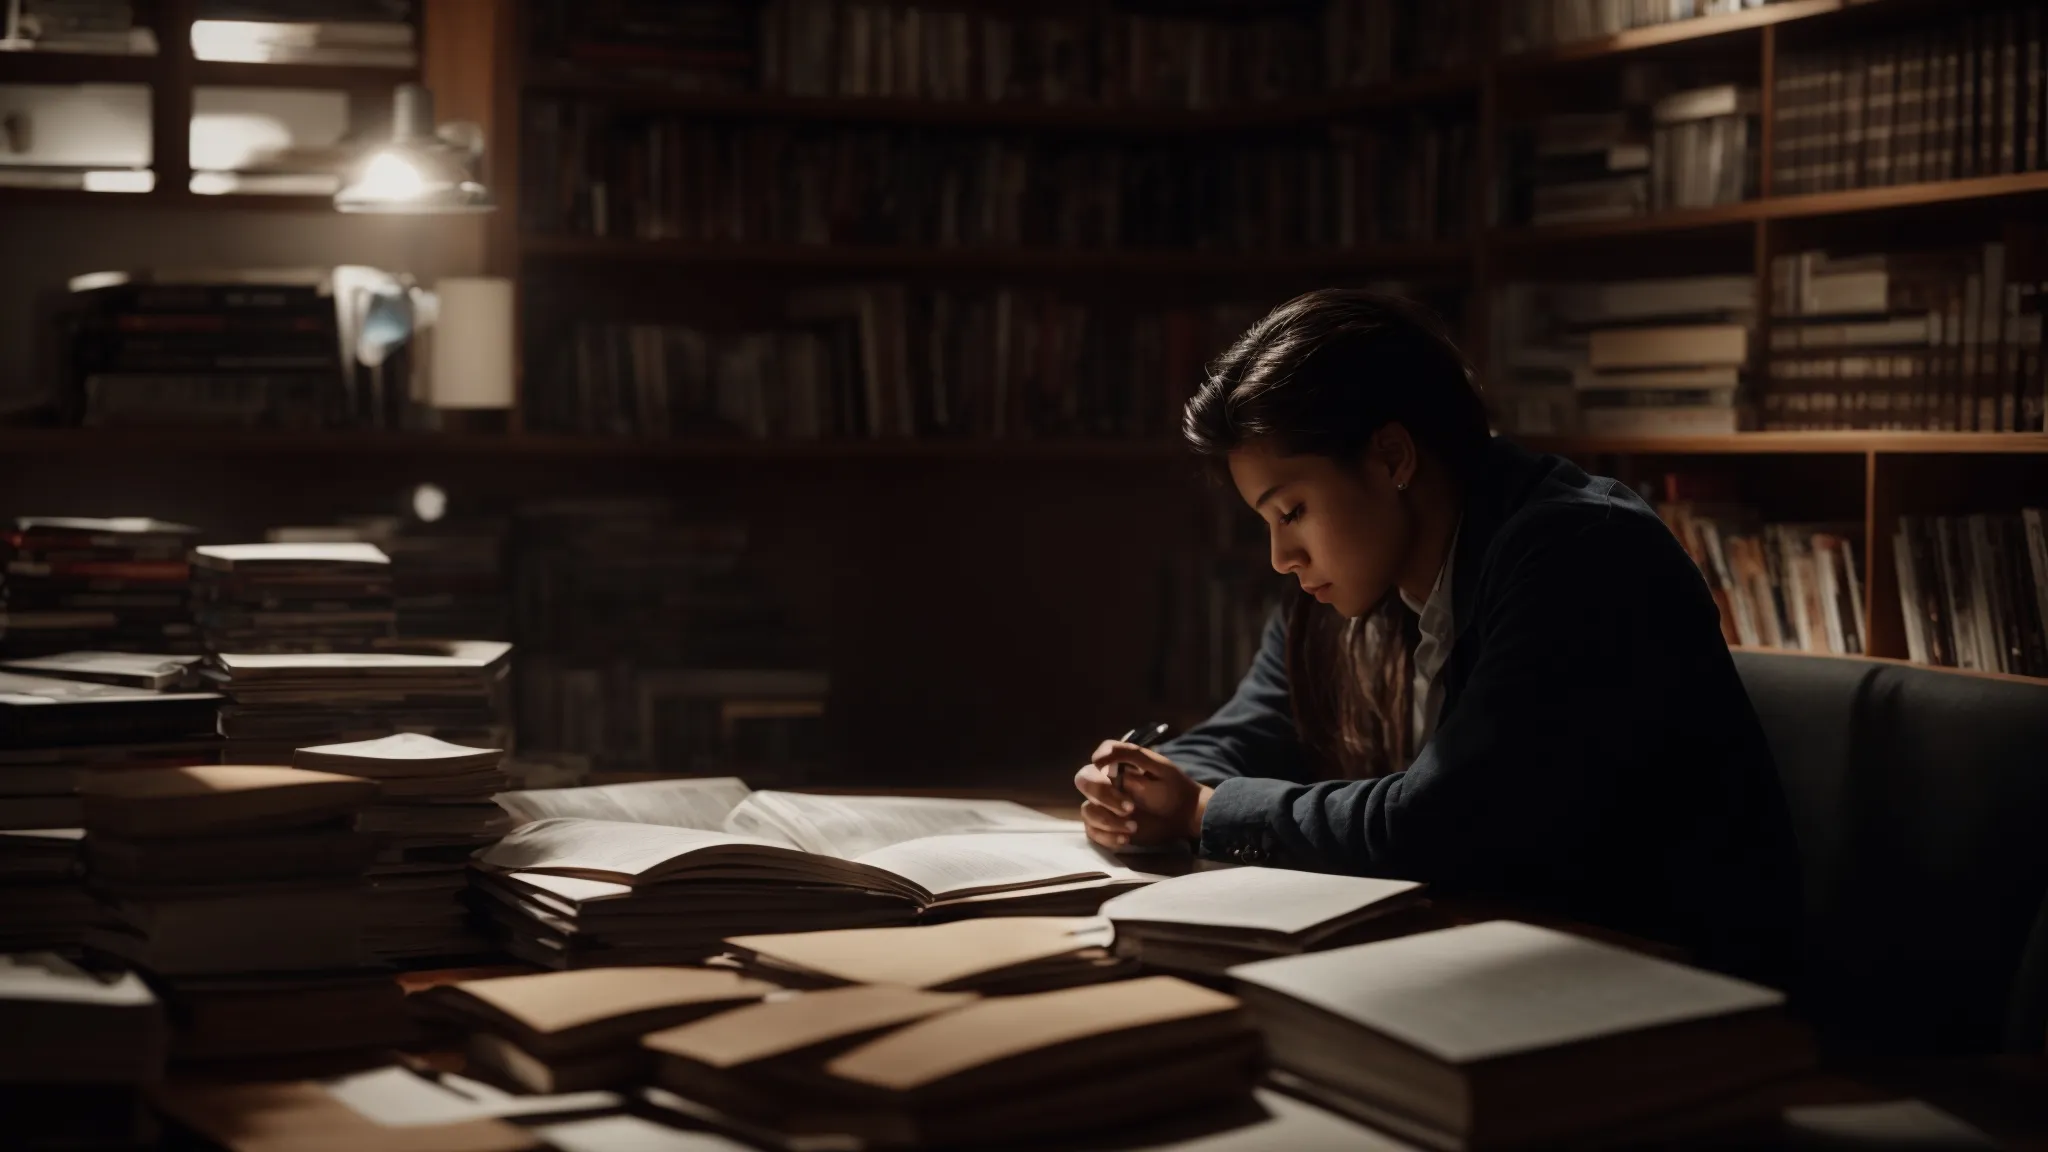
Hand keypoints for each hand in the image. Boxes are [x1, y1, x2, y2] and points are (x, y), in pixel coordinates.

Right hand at [1073, 740, 1211, 850]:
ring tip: (1133, 827)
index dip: (1098, 766)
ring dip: (1108, 820)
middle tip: (1129, 808)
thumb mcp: (1158, 767)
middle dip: (1103, 795)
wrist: (1183, 816)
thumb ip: (1131, 755)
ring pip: (1087, 810)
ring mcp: (1104, 807)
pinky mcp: (1107, 827)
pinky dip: (1106, 836)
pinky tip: (1125, 839)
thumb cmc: (1173, 788)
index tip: (1110, 774)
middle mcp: (1106, 784)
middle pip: (1084, 782)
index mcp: (1116, 766)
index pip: (1097, 760)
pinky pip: (1092, 832)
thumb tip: (1097, 757)